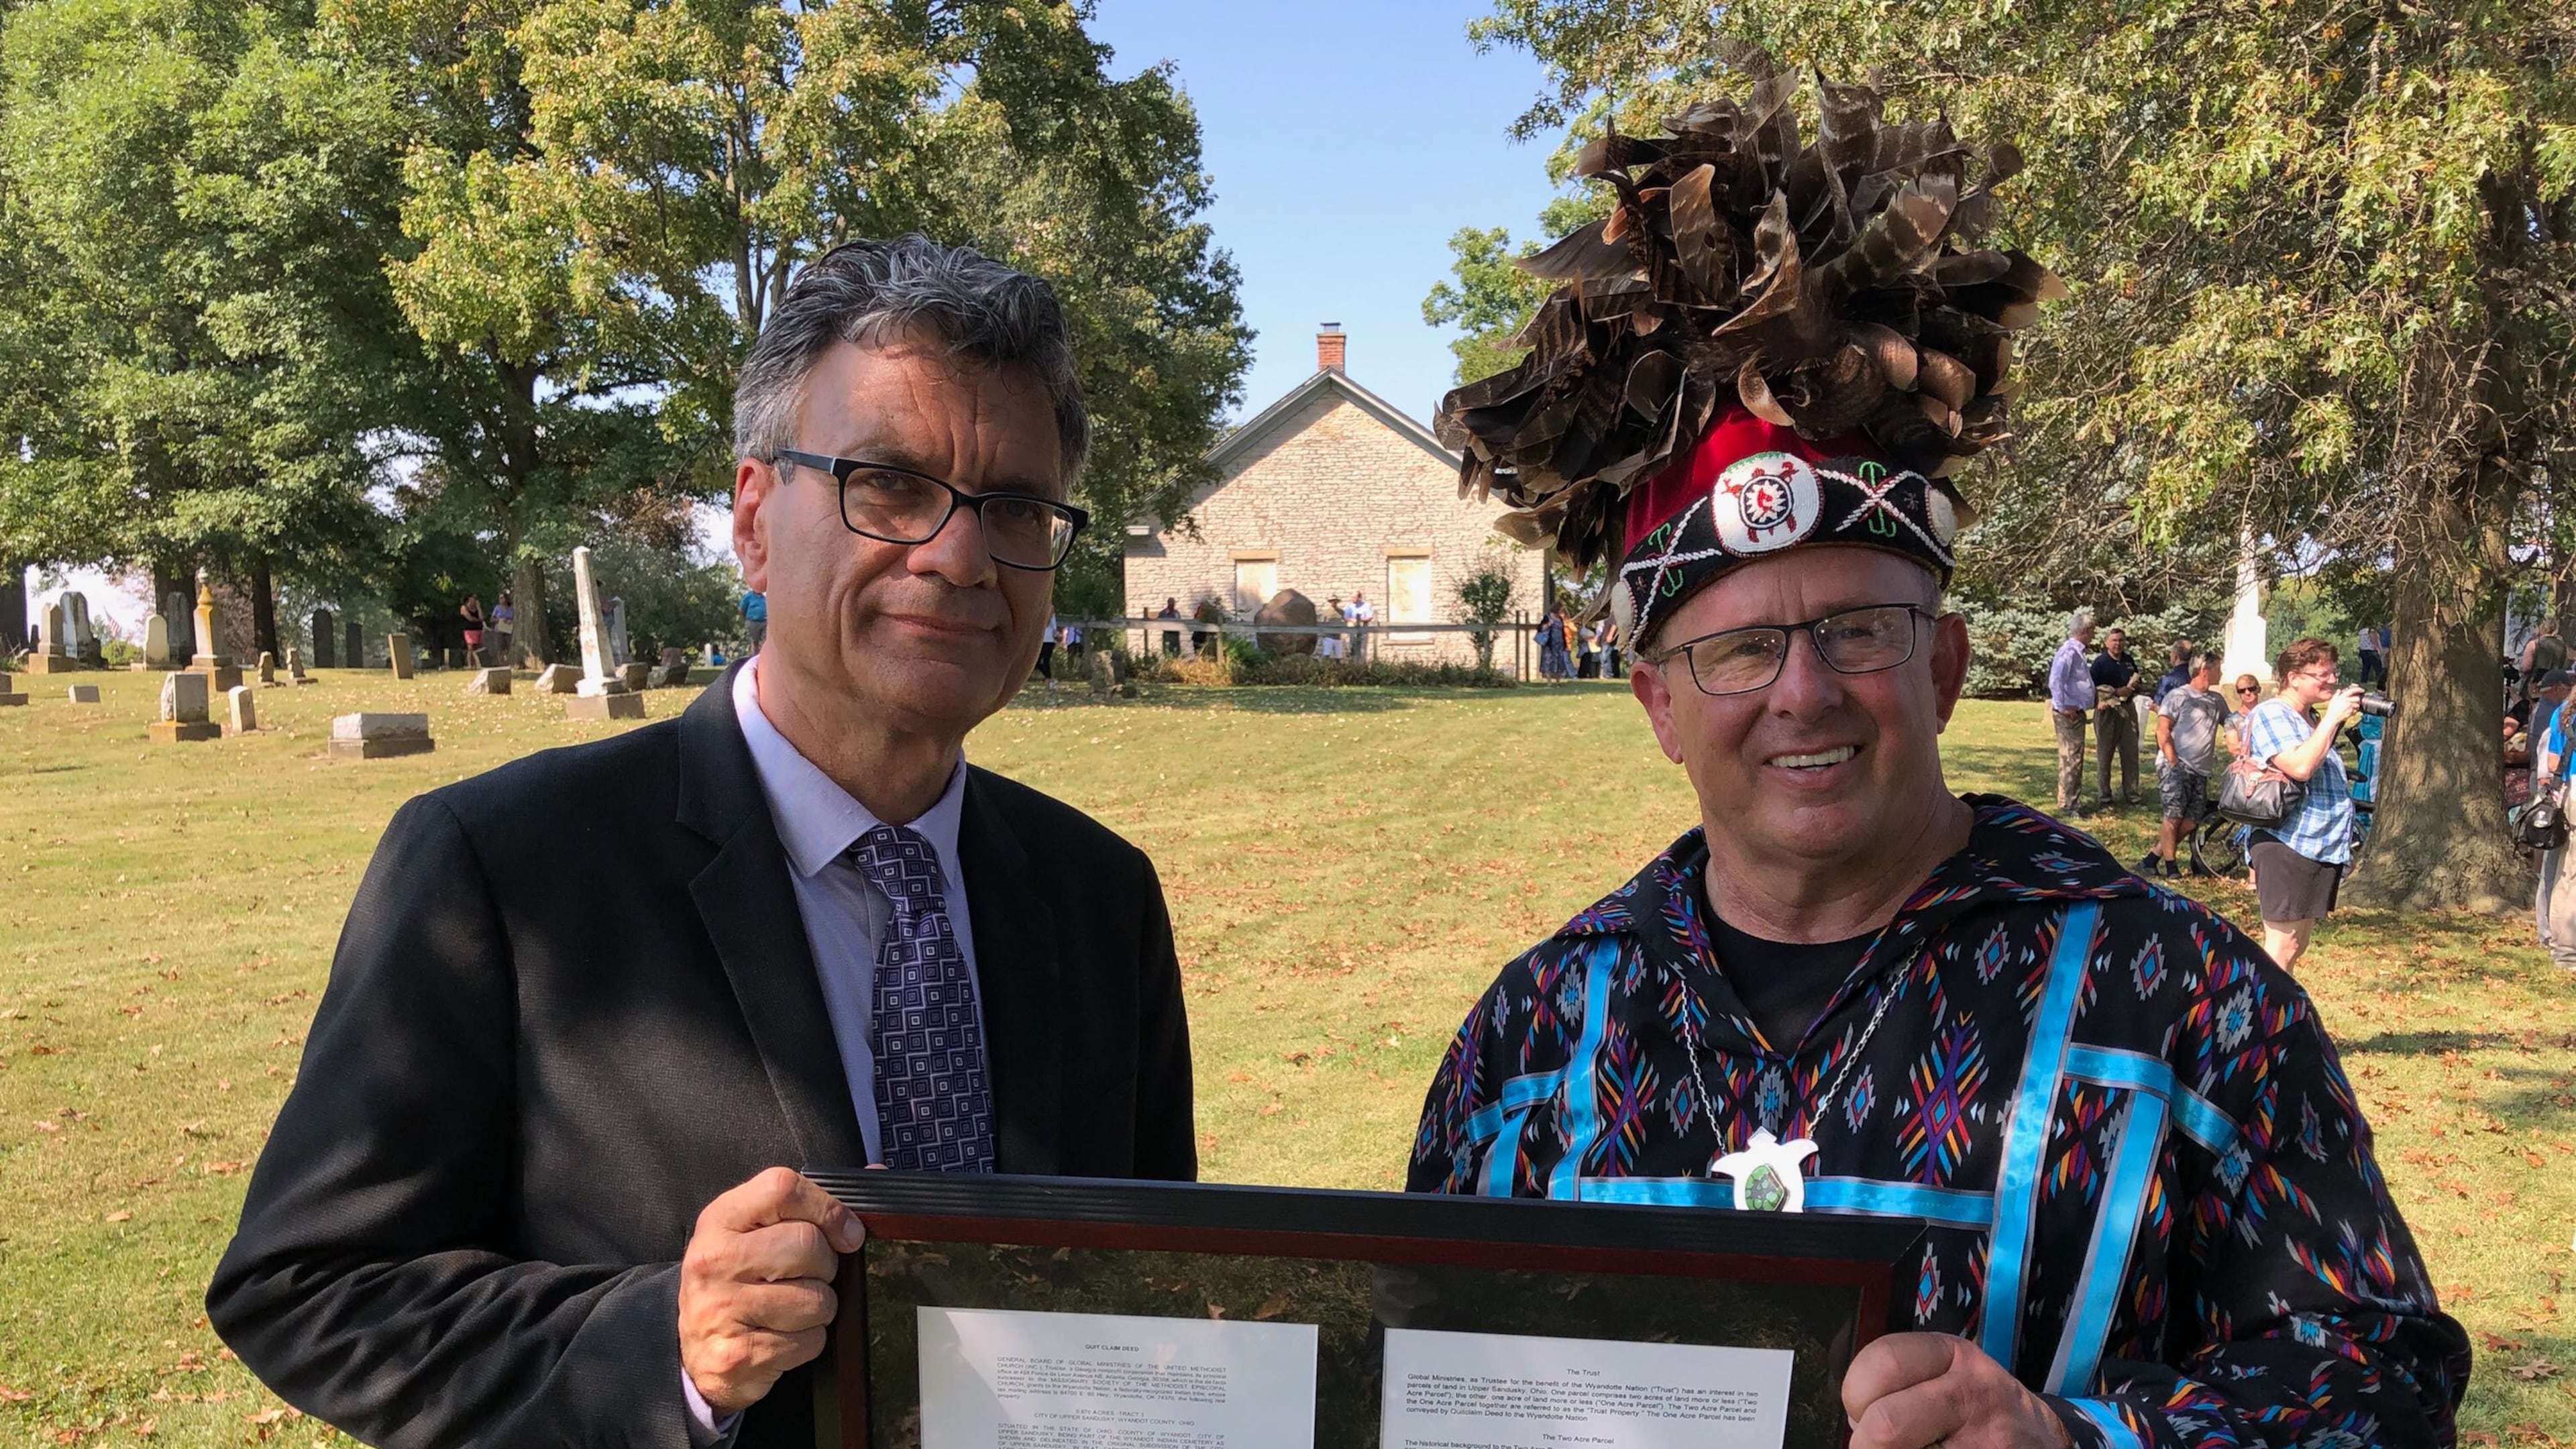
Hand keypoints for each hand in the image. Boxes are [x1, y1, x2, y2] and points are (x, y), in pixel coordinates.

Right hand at [679, 1167, 864, 1415]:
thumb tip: (877, 1174)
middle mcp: (714, 1260)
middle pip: (808, 1245)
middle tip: (811, 1277)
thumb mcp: (754, 1233)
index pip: (783, 1188)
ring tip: (793, 1310)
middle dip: (826, 1266)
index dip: (828, 1208)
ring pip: (817, 1300)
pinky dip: (808, 1342)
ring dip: (820, 1309)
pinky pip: (808, 1342)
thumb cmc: (738, 1282)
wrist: (693, 1351)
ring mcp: (721, 1309)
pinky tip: (783, 1338)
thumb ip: (806, 1205)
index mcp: (720, 1219)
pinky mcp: (736, 1355)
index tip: (848, 1233)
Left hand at [1844, 1333, 2071, 1448]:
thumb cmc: (1980, 1410)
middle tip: (1878, 1446)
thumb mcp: (1949, 1374)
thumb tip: (1855, 1419)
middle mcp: (1971, 1393)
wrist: (2046, 1442)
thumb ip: (1900, 1383)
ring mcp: (1984, 1439)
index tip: (1862, 1413)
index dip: (1857, 1395)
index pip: (1883, 1361)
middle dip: (1868, 1444)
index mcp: (1951, 1356)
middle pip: (1887, 1423)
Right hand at [2322, 684, 2365, 727]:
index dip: (2358, 689)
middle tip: (2355, 700)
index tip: (2361, 690)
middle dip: (2358, 699)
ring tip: (2352, 706)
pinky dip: (2355, 710)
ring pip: (2358, 704)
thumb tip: (2339, 690)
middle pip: (2357, 698)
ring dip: (2356, 705)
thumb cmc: (2332, 709)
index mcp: (2342, 697)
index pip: (2352, 691)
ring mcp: (2350, 706)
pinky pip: (2356, 710)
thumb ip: (2336, 694)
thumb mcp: (2332, 700)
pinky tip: (2350, 711)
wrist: (2333, 717)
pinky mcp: (2351, 712)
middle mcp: (2347, 701)